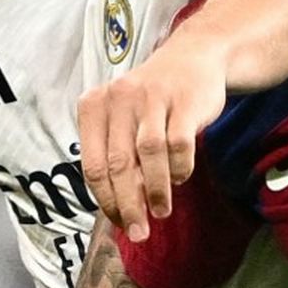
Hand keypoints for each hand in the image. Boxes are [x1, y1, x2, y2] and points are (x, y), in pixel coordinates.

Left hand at [78, 36, 226, 241]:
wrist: (194, 56)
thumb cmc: (153, 100)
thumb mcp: (126, 121)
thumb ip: (119, 158)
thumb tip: (121, 210)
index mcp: (95, 105)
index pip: (93, 165)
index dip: (105, 200)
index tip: (119, 223)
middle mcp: (119, 98)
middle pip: (119, 164)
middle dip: (128, 205)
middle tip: (139, 231)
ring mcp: (152, 97)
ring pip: (149, 154)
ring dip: (155, 190)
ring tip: (161, 211)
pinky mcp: (184, 101)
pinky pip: (179, 144)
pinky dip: (179, 168)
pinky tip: (180, 178)